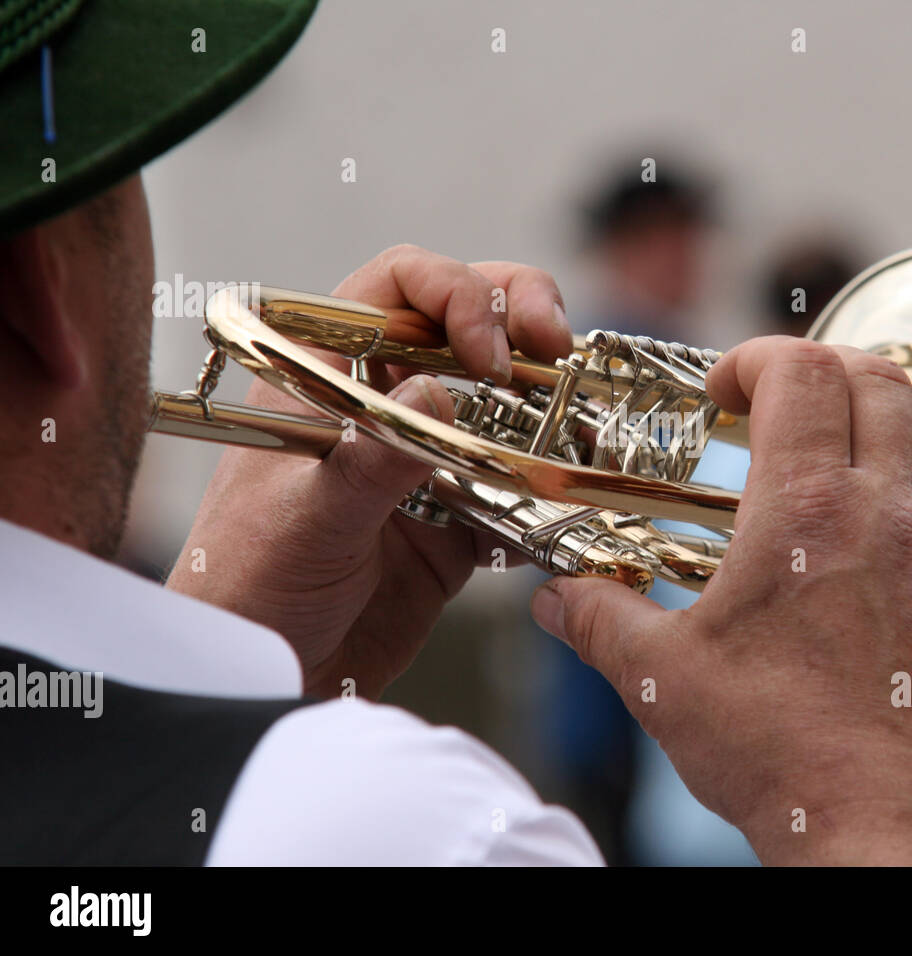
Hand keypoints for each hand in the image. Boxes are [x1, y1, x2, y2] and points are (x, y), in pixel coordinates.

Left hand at [167, 245, 571, 698]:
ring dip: (549, 401)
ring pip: (501, 396)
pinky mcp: (458, 517)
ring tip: (582, 421)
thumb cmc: (250, 586)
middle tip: (559, 348)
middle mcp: (381, 402)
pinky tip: (569, 496)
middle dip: (521, 318)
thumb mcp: (305, 520)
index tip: (488, 354)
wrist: (269, 676)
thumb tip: (436, 391)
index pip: (397, 287)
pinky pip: (518, 482)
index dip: (455, 295)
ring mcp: (425, 457)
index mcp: (326, 374)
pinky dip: (551, 484)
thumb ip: (370, 460)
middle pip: (463, 321)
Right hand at [529, 337, 911, 864]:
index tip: (726, 393)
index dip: (756, 359)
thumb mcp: (660, 678)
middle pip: (874, 378)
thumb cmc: (768, 748)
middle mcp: (885, 511)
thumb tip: (553, 599)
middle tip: (780, 411)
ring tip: (843, 462)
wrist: (866, 823)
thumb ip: (598, 620)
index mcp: (800, 510)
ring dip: (884, 426)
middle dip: (819, 375)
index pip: (798, 371)